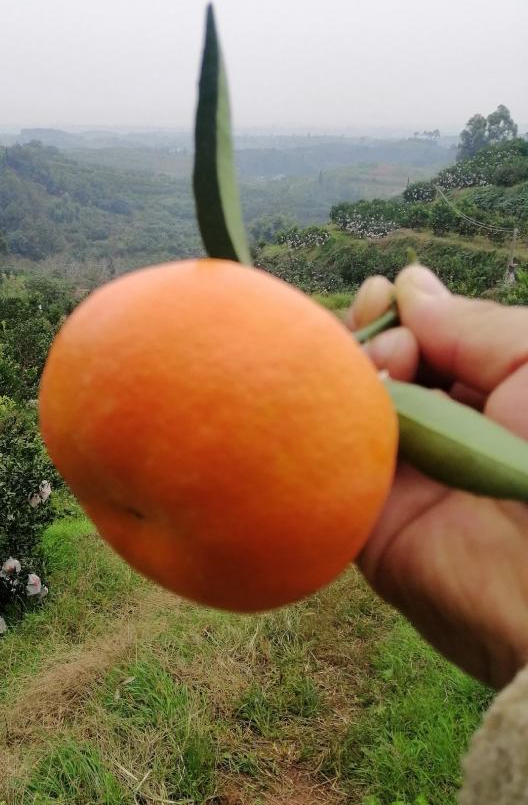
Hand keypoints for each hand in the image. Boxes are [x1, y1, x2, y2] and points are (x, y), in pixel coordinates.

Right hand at [348, 265, 527, 688]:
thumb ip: (471, 321)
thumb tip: (408, 285)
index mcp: (494, 401)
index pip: (428, 343)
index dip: (398, 312)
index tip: (381, 292)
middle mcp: (444, 437)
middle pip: (381, 370)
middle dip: (369, 338)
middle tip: (389, 348)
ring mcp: (400, 478)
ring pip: (344, 410)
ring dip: (340, 376)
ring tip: (363, 368)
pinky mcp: (360, 519)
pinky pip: (322, 463)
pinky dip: (310, 425)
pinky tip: (313, 395)